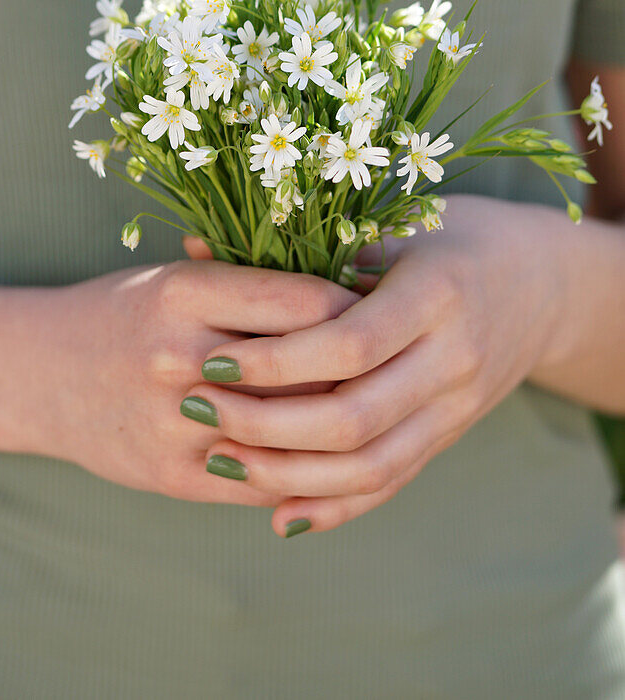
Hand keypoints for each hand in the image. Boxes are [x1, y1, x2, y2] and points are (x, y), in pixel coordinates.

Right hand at [26, 260, 355, 508]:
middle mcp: (180, 355)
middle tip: (391, 359)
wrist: (43, 374)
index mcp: (187, 292)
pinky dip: (305, 467)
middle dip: (360, 368)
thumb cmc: (126, 312)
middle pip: (310, 370)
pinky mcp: (173, 476)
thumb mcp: (180, 278)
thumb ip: (255, 283)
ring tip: (368, 403)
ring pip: (295, 432)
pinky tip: (326, 451)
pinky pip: (268, 479)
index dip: (357, 306)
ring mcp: (175, 423)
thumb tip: (352, 284)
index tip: (379, 308)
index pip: (310, 302)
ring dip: (339, 422)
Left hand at [182, 195, 566, 534]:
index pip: (348, 345)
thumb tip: (199, 247)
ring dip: (289, 474)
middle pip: (354, 418)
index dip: (275, 360)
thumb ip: (312, 246)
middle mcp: (454, 358)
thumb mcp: (394, 224)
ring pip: (370, 466)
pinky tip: (280, 516)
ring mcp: (457, 407)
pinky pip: (392, 483)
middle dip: (266, 423)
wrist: (540, 283)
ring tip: (222, 459)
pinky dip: (336, 507)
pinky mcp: (451, 436)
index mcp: (437, 295)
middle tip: (200, 408)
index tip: (214, 360)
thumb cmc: (450, 237)